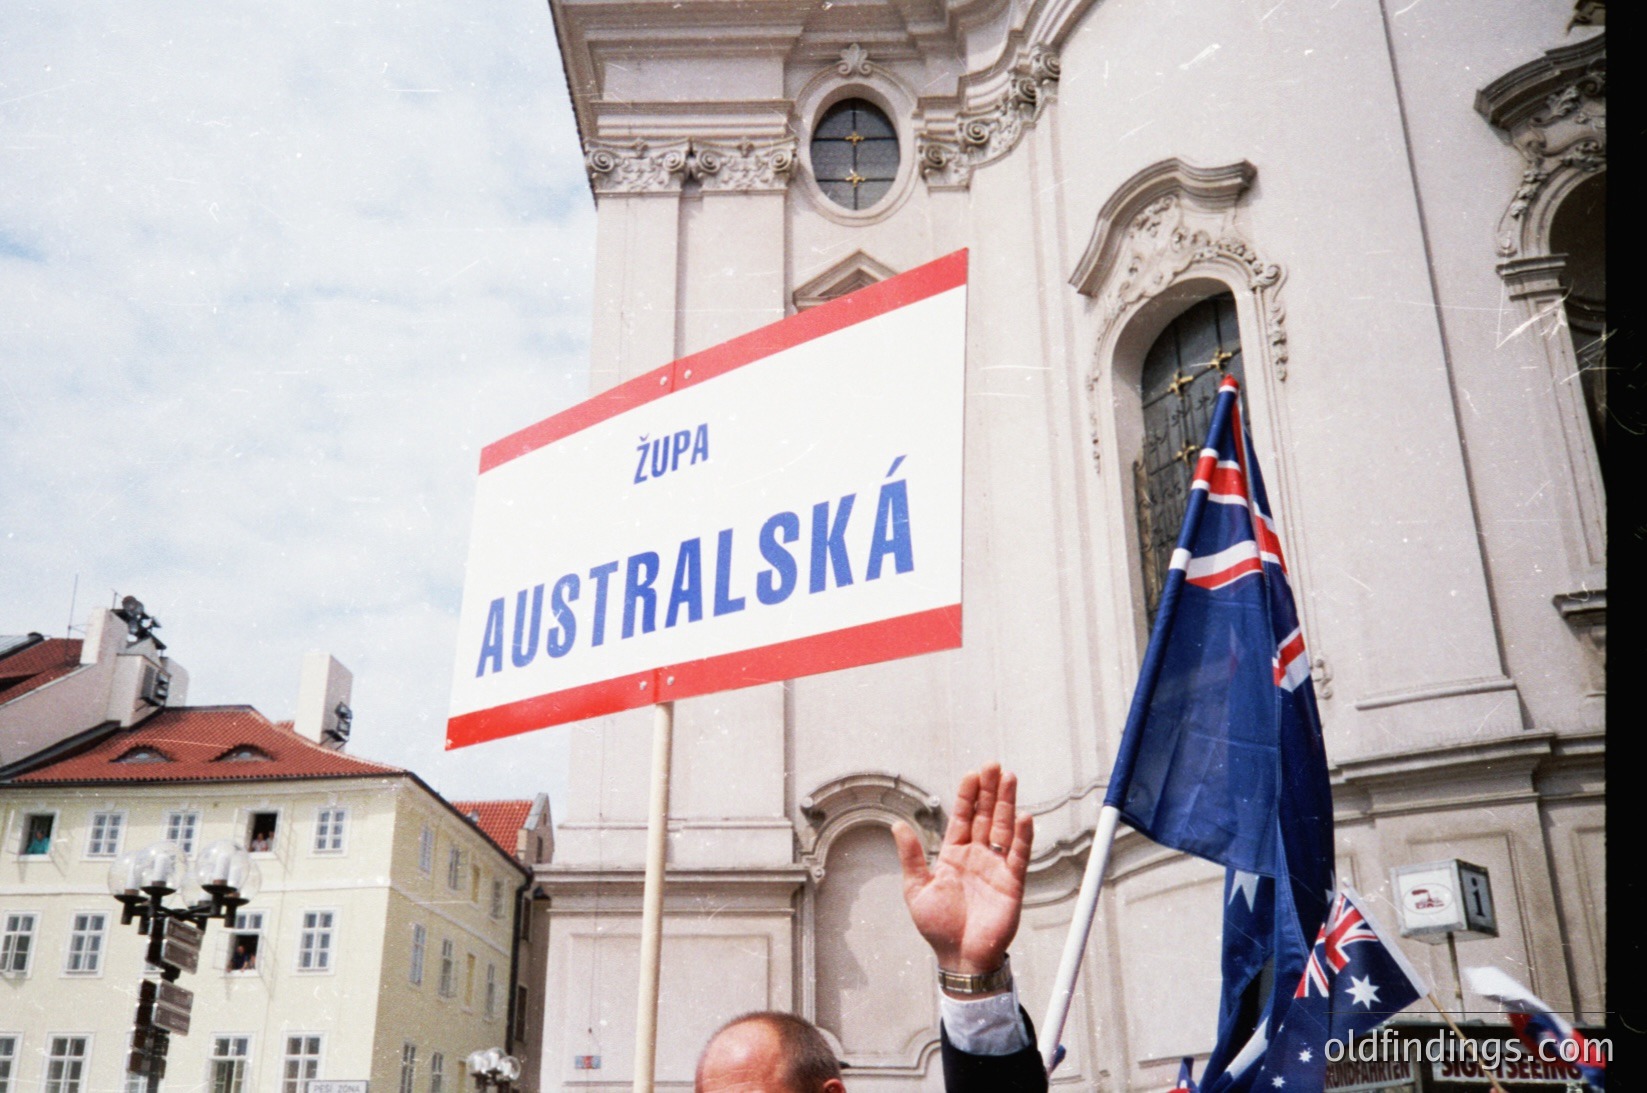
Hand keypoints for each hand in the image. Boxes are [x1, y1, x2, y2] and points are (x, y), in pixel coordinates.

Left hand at [893, 762, 1033, 983]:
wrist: (960, 958)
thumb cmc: (939, 928)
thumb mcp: (917, 889)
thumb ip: (911, 856)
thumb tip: (897, 825)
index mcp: (953, 856)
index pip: (961, 818)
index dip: (967, 796)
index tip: (971, 774)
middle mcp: (976, 857)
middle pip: (985, 816)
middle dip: (989, 791)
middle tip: (993, 766)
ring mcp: (995, 868)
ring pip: (1003, 829)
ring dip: (1006, 804)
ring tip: (1009, 779)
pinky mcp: (1012, 884)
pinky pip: (1019, 856)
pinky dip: (1023, 837)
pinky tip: (1024, 817)